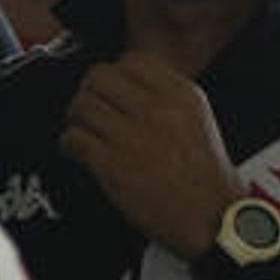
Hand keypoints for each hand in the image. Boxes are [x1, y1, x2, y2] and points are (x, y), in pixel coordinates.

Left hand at [59, 52, 241, 258]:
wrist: (211, 219)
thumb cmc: (208, 179)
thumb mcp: (200, 121)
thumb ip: (168, 98)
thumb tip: (131, 87)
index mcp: (180, 95)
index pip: (131, 60)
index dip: (116, 74)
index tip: (112, 87)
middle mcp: (155, 110)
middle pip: (99, 76)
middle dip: (89, 91)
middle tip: (89, 106)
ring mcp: (132, 136)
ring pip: (81, 105)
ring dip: (75, 117)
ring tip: (80, 128)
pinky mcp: (112, 165)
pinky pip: (74, 139)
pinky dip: (68, 144)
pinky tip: (76, 151)